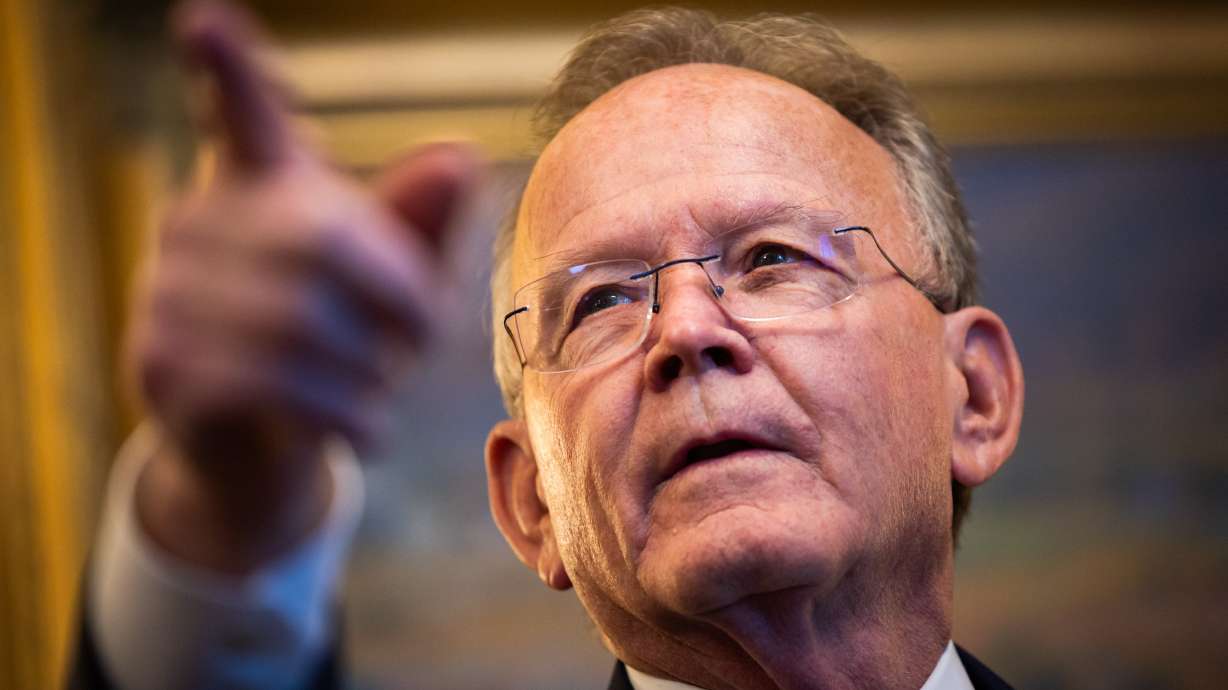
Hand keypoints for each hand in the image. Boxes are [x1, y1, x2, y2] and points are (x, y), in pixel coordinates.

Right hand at [125, 0, 482, 572]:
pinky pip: (274, 383)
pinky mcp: (165, 367)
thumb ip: (420, 227)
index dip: (229, 70)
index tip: (205, 21)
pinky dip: (344, 414)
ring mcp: (168, 293)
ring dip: (370, 368)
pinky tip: (369, 430)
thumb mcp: (392, 284)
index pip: (243, 116)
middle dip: (397, 301)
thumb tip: (459, 156)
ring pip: (299, 322)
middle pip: (319, 243)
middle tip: (423, 343)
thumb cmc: (341, 344)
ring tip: (384, 388)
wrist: (264, 448)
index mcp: (257, 185)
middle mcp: (197, 223)